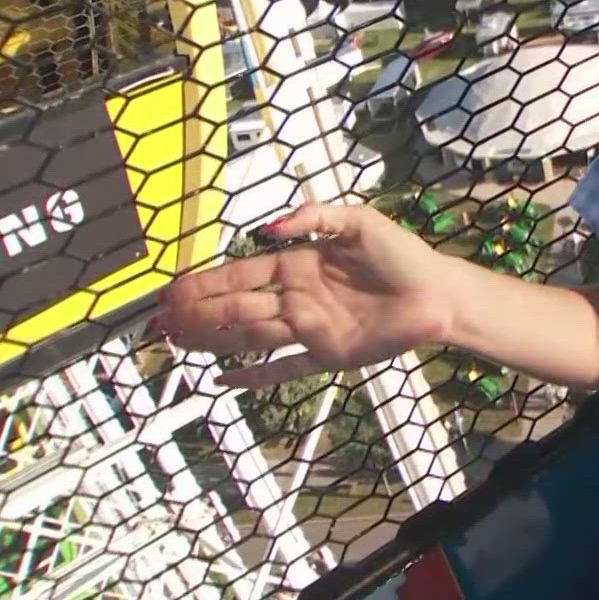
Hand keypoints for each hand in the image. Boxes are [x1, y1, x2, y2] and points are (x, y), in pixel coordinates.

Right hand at [156, 204, 456, 387]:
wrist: (439, 294)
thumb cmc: (403, 255)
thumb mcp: (359, 222)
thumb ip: (314, 217)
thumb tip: (267, 228)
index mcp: (299, 264)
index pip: (242, 274)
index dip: (206, 282)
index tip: (172, 290)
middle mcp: (297, 297)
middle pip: (237, 307)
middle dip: (198, 313)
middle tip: (159, 321)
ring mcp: (309, 329)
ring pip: (250, 337)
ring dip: (212, 339)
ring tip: (176, 342)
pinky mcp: (327, 356)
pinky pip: (283, 370)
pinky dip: (254, 378)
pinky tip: (222, 382)